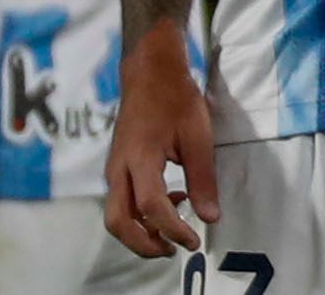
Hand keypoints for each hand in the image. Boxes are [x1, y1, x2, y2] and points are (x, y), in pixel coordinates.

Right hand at [103, 25, 217, 257]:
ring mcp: (114, 169)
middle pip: (118, 222)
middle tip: (174, 250)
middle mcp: (119, 168)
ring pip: (116, 215)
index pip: (150, 206)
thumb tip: (210, 216)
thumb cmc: (175, 98)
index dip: (171, 229)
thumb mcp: (198, 135)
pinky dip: (140, 215)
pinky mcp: (117, 168)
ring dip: (141, 233)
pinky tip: (171, 202)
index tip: (193, 241)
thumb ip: (203, 178)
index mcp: (139, 158)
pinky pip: (121, 202)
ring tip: (173, 233)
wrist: (149, 72)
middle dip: (143, 244)